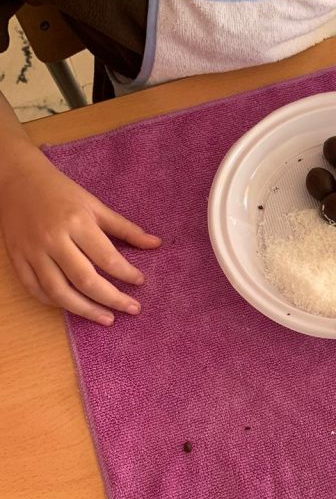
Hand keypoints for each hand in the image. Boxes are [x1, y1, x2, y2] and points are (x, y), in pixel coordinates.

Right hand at [0, 148, 160, 324]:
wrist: (15, 179)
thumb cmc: (60, 191)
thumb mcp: (94, 204)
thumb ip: (124, 228)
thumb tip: (156, 244)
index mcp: (76, 222)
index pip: (106, 258)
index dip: (126, 274)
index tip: (140, 282)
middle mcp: (53, 239)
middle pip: (85, 280)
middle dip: (112, 299)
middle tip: (132, 309)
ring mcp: (32, 251)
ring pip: (59, 292)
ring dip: (85, 310)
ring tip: (107, 319)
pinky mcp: (16, 259)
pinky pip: (35, 290)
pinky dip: (55, 303)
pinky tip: (74, 307)